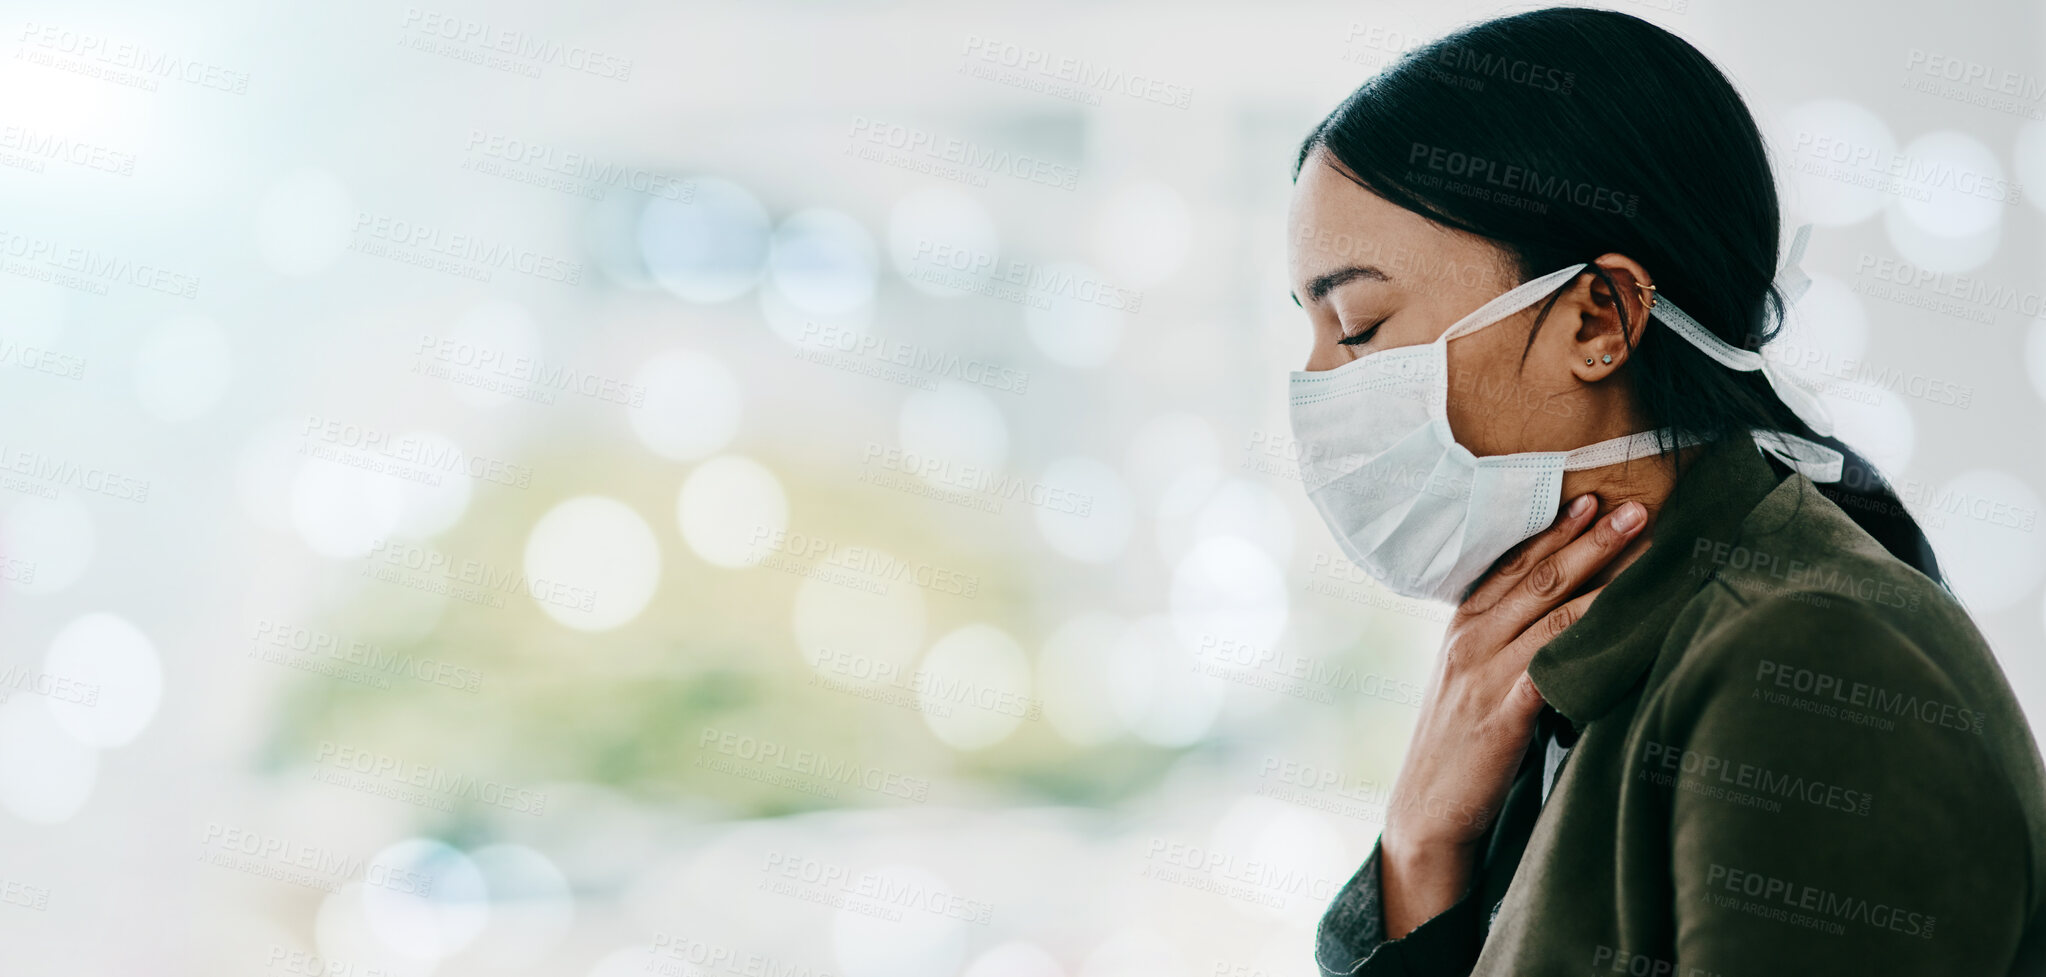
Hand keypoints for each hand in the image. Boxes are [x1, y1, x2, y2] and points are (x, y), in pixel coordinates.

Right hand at [1377, 493, 1646, 937]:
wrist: (1425, 811)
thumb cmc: (1458, 745)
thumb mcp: (1470, 679)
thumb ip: (1503, 642)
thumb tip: (1555, 614)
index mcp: (1462, 626)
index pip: (1513, 566)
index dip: (1554, 531)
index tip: (1594, 500)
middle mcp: (1470, 640)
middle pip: (1538, 578)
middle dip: (1590, 539)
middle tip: (1637, 509)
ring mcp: (1484, 674)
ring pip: (1552, 613)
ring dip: (1602, 577)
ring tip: (1643, 550)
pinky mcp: (1502, 713)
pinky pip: (1553, 666)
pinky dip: (1590, 640)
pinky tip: (1622, 625)